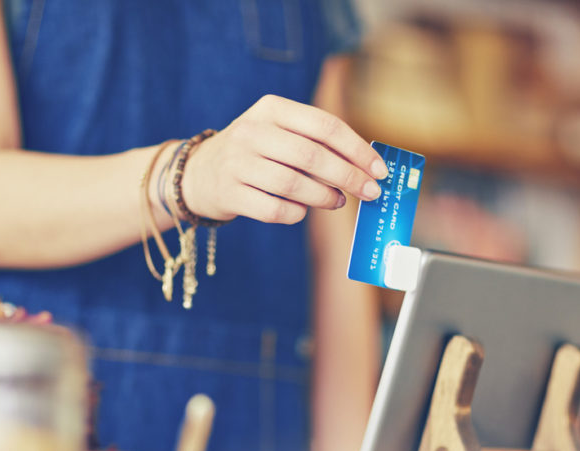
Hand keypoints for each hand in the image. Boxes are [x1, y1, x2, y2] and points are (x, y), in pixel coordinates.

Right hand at [181, 94, 388, 224]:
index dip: (357, 149)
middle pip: (311, 156)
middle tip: (370, 192)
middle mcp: (251, 131)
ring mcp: (237, 163)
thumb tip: (365, 168)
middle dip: (348, 177)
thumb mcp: (279, 133)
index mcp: (271, 108)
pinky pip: (274, 210)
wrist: (198, 173)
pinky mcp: (229, 194)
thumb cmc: (255, 153)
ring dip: (324, 197)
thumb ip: (317, 143)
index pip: (324, 126)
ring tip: (337, 201)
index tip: (380, 170)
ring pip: (293, 185)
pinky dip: (295, 213)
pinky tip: (301, 210)